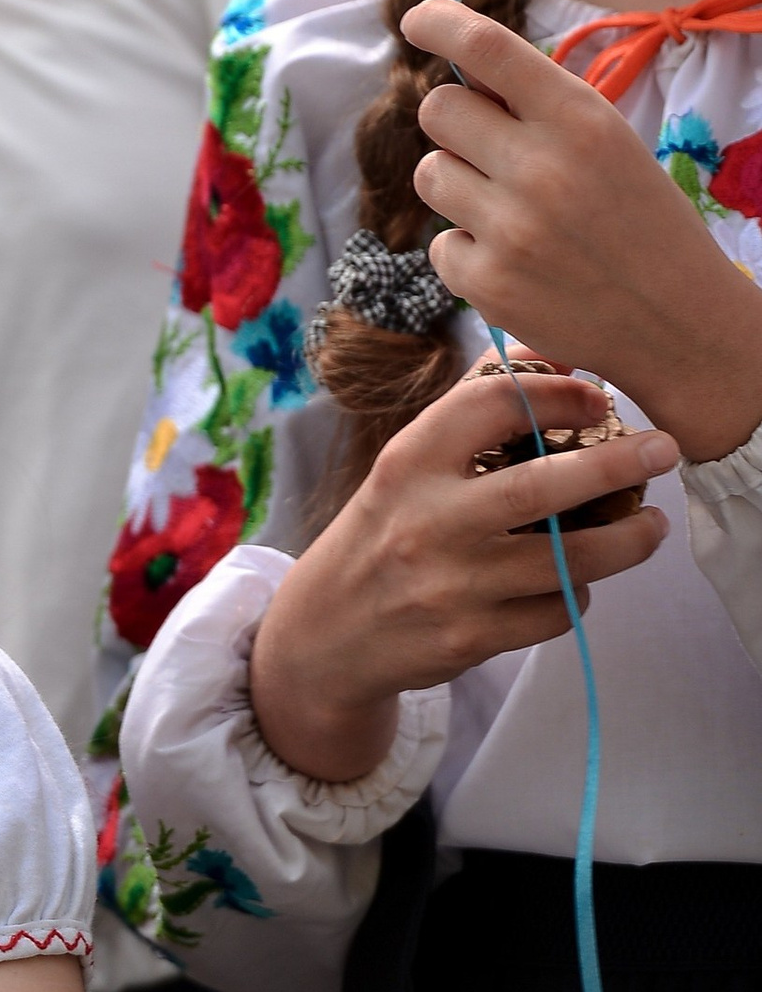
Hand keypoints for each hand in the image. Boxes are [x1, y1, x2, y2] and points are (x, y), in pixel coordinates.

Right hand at [250, 365, 674, 782]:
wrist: (328, 633)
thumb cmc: (386, 530)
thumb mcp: (408, 464)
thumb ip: (473, 408)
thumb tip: (548, 352)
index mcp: (410, 462)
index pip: (493, 403)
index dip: (557, 392)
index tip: (598, 398)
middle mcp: (428, 520)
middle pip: (545, 485)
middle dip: (618, 463)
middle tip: (663, 450)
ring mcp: (451, 585)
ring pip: (570, 560)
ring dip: (626, 541)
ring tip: (648, 527)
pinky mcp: (472, 638)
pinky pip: (556, 612)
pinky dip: (578, 595)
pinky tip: (574, 581)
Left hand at [403, 0, 761, 460]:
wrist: (680, 323)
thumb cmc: (640, 221)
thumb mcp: (608, 144)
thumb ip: (538, 107)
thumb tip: (459, 68)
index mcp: (580, 120)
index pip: (485, 47)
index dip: (439, 23)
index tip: (416, 22)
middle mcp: (541, 168)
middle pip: (436, 108)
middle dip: (456, 122)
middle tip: (490, 148)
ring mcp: (509, 229)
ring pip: (430, 173)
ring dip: (459, 185)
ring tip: (513, 211)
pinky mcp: (486, 283)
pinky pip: (440, 242)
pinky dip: (469, 250)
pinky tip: (519, 263)